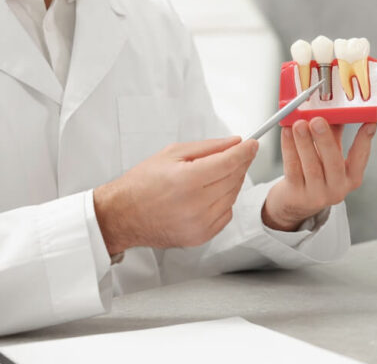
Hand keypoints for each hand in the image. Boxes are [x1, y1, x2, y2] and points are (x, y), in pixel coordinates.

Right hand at [94, 136, 257, 253]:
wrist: (122, 215)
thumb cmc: (142, 183)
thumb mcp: (172, 153)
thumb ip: (208, 147)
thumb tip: (235, 142)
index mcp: (187, 181)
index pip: (229, 163)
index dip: (245, 151)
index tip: (253, 144)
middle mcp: (196, 205)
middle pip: (235, 179)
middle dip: (239, 164)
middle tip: (235, 154)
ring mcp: (199, 224)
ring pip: (233, 196)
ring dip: (231, 182)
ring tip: (213, 175)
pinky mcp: (201, 236)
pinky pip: (226, 213)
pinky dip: (223, 201)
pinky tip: (207, 195)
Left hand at [263, 118, 376, 231]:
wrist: (295, 202)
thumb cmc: (315, 172)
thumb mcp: (329, 155)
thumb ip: (334, 134)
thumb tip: (335, 108)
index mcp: (351, 178)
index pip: (361, 157)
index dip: (365, 139)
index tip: (369, 121)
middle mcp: (337, 188)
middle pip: (333, 163)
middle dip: (325, 140)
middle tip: (317, 121)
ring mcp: (317, 194)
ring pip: (311, 166)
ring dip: (304, 142)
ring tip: (298, 124)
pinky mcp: (297, 195)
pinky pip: (293, 169)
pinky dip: (289, 149)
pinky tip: (286, 133)